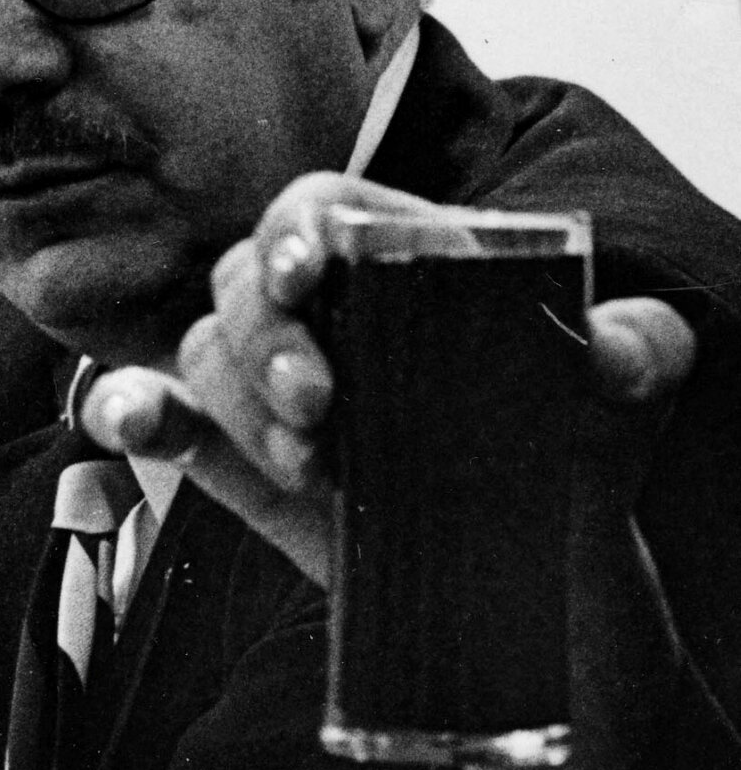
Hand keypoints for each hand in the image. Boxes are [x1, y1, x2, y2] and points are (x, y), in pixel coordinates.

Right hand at [82, 171, 696, 769]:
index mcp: (395, 258)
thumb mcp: (623, 389)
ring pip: (204, 352)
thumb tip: (619, 352)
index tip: (312, 272)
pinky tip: (129, 417)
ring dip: (237, 403)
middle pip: (245, 280)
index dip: (299, 230)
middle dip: (269, 341)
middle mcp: (319, 309)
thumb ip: (640, 349)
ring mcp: (267, 380)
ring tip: (312, 468)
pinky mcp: (231, 451)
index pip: (318, 209)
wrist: (527, 560)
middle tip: (322, 409)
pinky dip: (132, 410)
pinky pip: (158, 413)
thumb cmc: (571, 447)